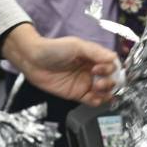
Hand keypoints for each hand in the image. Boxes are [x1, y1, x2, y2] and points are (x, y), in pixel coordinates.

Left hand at [5, 23, 119, 106]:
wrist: (33, 60)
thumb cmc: (53, 49)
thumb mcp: (76, 45)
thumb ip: (95, 52)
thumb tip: (113, 58)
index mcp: (93, 57)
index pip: (112, 65)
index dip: (110, 69)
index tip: (99, 68)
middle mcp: (91, 70)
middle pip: (112, 80)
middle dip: (110, 82)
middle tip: (98, 81)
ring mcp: (85, 82)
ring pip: (105, 92)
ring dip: (106, 92)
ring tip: (96, 88)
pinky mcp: (77, 94)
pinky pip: (93, 101)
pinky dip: (97, 101)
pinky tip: (93, 97)